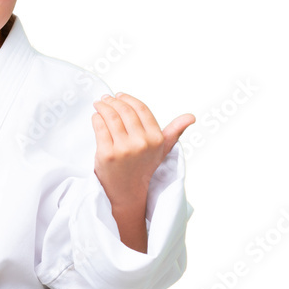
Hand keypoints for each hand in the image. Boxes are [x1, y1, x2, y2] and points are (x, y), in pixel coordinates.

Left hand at [91, 92, 193, 208]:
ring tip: (99, 104)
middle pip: (125, 111)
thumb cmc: (144, 167)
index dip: (128, 99)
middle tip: (106, 98)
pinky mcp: (107, 154)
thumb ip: (175, 131)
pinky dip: (96, 118)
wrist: (127, 192)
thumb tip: (191, 116)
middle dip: (113, 101)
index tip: (119, 95)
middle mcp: (141, 143)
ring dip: (102, 106)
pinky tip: (96, 116)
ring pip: (110, 117)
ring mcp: (123, 149)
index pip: (141, 109)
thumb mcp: (162, 150)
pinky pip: (99, 128)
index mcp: (156, 139)